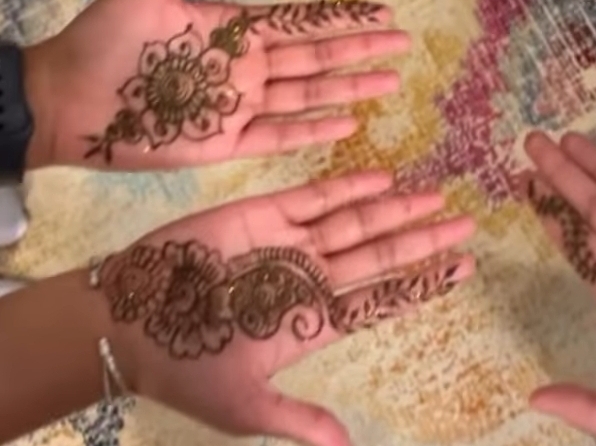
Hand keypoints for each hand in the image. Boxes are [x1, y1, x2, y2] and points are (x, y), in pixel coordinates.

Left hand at [25, 0, 405, 169]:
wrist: (63, 95)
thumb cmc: (104, 35)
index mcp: (233, 28)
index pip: (301, 22)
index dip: (341, 17)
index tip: (380, 10)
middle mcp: (245, 66)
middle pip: (317, 58)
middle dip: (360, 50)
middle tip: (403, 45)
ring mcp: (237, 106)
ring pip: (308, 96)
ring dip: (350, 88)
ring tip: (389, 82)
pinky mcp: (222, 142)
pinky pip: (278, 136)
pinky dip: (314, 131)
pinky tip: (349, 123)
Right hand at [99, 173, 474, 445]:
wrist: (126, 322)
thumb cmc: (184, 368)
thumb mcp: (241, 405)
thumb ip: (296, 418)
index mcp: (313, 321)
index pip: (381, 300)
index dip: (422, 284)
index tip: (464, 268)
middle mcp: (311, 278)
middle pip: (380, 255)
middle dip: (424, 239)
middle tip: (468, 222)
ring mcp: (291, 244)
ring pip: (357, 222)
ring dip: (396, 208)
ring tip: (435, 194)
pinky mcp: (264, 214)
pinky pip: (315, 197)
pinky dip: (349, 187)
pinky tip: (381, 178)